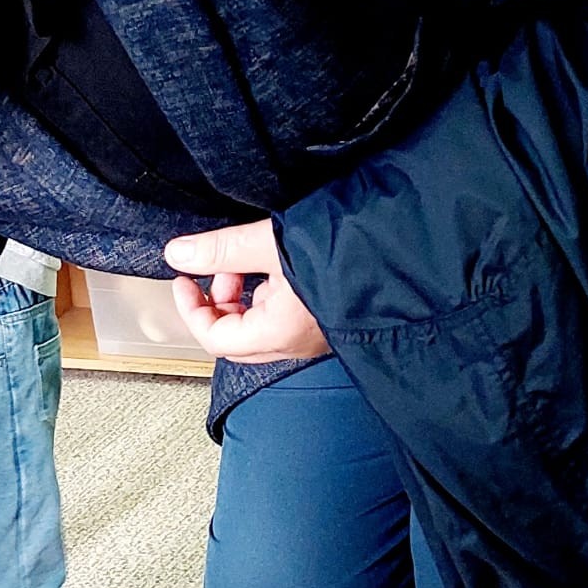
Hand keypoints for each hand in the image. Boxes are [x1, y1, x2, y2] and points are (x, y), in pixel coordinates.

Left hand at [163, 219, 331, 363]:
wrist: (407, 249)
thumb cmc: (347, 250)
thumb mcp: (272, 243)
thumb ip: (222, 251)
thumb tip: (180, 253)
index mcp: (279, 333)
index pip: (216, 338)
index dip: (192, 308)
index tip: (185, 279)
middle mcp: (297, 344)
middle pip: (236, 337)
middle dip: (219, 301)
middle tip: (222, 267)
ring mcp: (315, 335)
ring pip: (260, 326)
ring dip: (245, 296)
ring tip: (252, 260)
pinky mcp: (329, 320)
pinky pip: (285, 317)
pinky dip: (269, 295)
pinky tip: (279, 266)